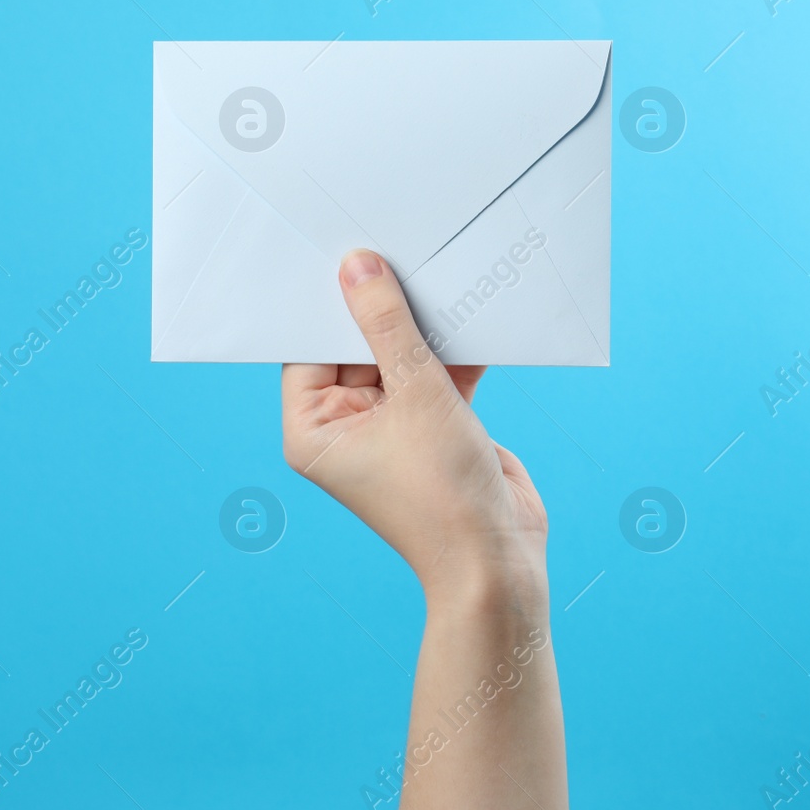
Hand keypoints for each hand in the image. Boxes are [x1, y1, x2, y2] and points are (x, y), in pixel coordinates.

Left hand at [281, 249, 547, 607]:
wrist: (499, 559)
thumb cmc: (442, 493)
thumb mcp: (415, 392)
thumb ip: (387, 325)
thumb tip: (358, 267)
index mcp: (313, 429)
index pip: (310, 348)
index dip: (329, 304)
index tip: (348, 252)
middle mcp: (346, 426)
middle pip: (357, 347)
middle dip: (383, 309)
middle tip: (399, 250)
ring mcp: (391, 426)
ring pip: (401, 357)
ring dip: (424, 327)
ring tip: (440, 274)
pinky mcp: (433, 425)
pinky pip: (436, 373)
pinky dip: (455, 352)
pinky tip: (473, 314)